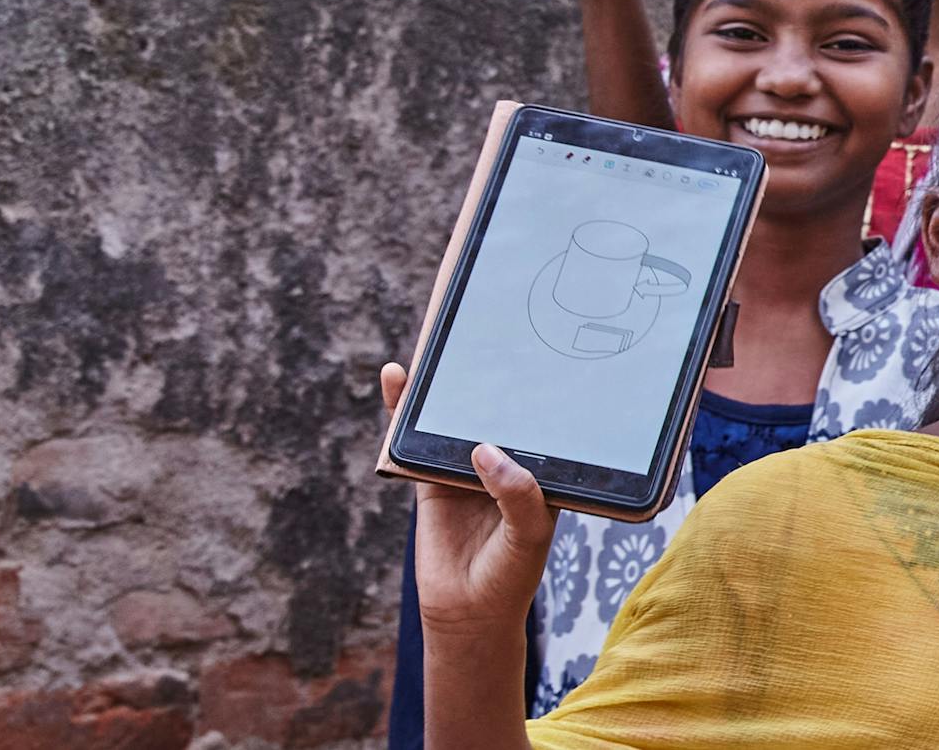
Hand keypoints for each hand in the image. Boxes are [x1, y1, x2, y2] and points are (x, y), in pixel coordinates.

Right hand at [381, 362, 560, 637]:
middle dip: (492, 374)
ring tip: (441, 338)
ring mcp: (466, 467)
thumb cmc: (511, 574)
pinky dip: (403, 409)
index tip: (539, 348)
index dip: (541, 387)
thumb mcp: (529, 535)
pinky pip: (415, 440)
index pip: (541, 420)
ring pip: (455, 419)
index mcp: (540, 469)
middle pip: (497, 410)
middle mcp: (505, 462)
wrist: (465, 613)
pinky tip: (397, 377)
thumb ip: (517, 495)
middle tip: (488, 325)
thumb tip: (484, 450)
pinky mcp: (431, 479)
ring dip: (447, 385)